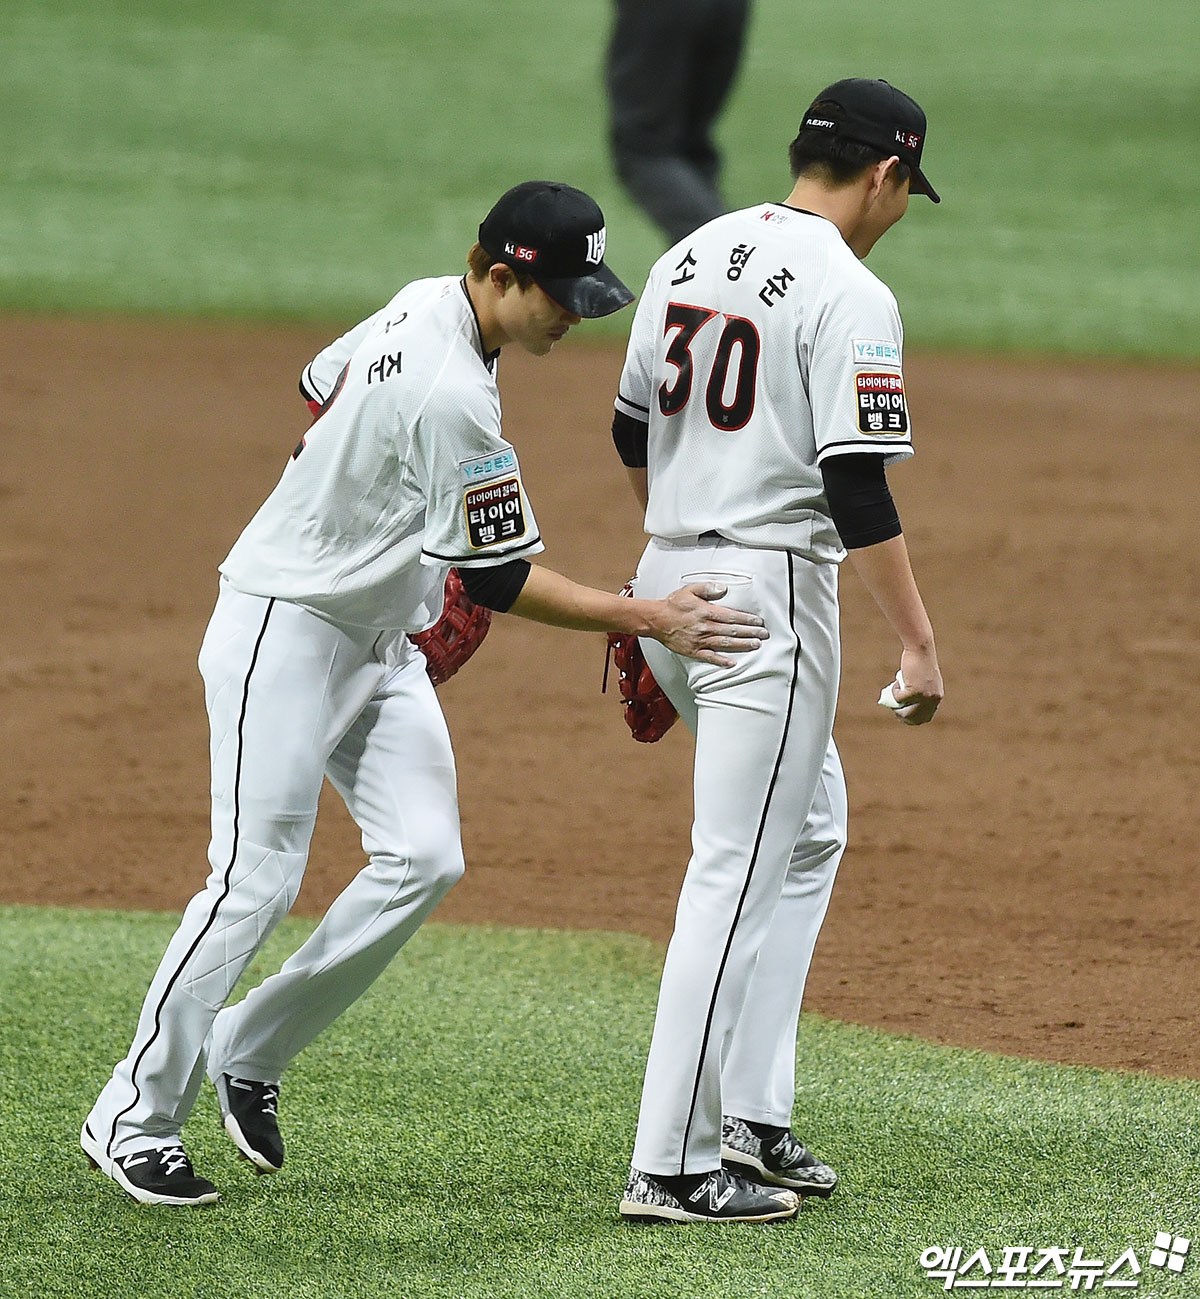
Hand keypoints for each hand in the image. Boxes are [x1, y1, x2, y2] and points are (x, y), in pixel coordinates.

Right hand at [648, 583, 767, 665]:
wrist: (655, 619)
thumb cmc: (672, 605)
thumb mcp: (690, 590)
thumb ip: (707, 588)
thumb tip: (723, 589)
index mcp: (706, 612)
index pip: (732, 616)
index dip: (747, 619)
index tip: (758, 622)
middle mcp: (705, 627)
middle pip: (732, 631)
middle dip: (750, 633)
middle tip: (763, 635)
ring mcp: (699, 640)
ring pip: (725, 643)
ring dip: (742, 645)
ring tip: (755, 646)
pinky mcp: (693, 650)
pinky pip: (710, 657)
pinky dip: (721, 661)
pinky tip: (732, 663)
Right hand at [879, 648, 942, 724]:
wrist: (921, 650)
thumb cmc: (920, 661)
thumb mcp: (922, 679)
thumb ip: (918, 691)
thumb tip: (901, 705)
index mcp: (937, 696)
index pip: (926, 716)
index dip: (913, 719)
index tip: (903, 716)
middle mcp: (933, 699)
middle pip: (914, 717)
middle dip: (902, 716)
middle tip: (894, 710)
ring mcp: (924, 696)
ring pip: (905, 710)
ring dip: (896, 704)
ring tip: (896, 689)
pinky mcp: (914, 692)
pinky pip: (898, 698)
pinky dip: (895, 690)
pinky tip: (897, 681)